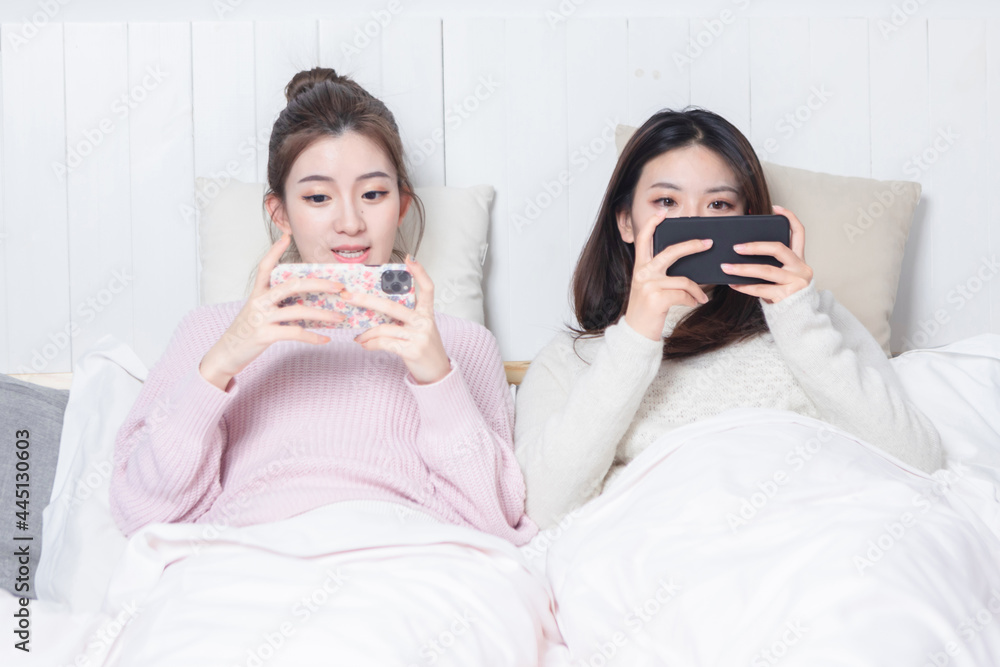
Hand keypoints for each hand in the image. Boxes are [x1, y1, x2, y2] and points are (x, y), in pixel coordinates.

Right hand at [199, 233, 345, 390]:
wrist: (225, 354)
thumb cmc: (247, 332)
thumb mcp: (259, 312)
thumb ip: (277, 304)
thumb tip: (308, 301)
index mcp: (256, 293)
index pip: (265, 267)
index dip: (274, 251)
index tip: (286, 236)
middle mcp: (258, 301)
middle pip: (292, 285)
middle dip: (319, 284)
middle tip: (339, 287)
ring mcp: (261, 318)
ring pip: (298, 311)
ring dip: (323, 315)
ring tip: (340, 318)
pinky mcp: (264, 335)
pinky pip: (295, 333)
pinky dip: (313, 337)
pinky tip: (325, 340)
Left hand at [350, 255, 451, 384]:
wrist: (438, 373)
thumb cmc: (424, 348)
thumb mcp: (420, 329)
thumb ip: (404, 318)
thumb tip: (374, 310)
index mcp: (427, 314)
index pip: (428, 288)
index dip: (420, 272)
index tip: (409, 258)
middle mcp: (424, 322)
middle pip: (392, 306)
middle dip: (366, 300)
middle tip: (348, 296)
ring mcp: (419, 336)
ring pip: (384, 328)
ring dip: (366, 333)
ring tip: (358, 337)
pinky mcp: (412, 350)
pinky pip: (384, 343)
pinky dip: (371, 344)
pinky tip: (364, 345)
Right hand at [624, 212, 711, 340]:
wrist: (636, 333)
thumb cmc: (647, 310)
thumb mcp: (650, 288)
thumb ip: (661, 274)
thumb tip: (688, 265)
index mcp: (640, 267)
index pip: (644, 240)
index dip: (652, 224)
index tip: (662, 213)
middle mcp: (643, 273)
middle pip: (670, 252)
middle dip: (692, 246)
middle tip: (708, 243)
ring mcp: (649, 285)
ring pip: (683, 280)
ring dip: (696, 290)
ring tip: (702, 297)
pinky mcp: (657, 298)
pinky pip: (684, 294)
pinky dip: (692, 300)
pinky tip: (694, 304)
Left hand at [722, 205, 812, 303]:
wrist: (797, 317)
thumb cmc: (784, 293)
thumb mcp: (781, 275)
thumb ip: (770, 263)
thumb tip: (741, 250)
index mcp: (800, 259)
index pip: (799, 232)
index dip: (789, 217)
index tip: (775, 207)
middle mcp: (801, 267)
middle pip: (778, 249)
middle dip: (755, 246)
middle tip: (735, 247)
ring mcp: (796, 282)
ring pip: (766, 270)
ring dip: (742, 268)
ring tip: (725, 267)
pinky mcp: (788, 296)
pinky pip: (762, 289)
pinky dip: (745, 286)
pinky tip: (732, 284)